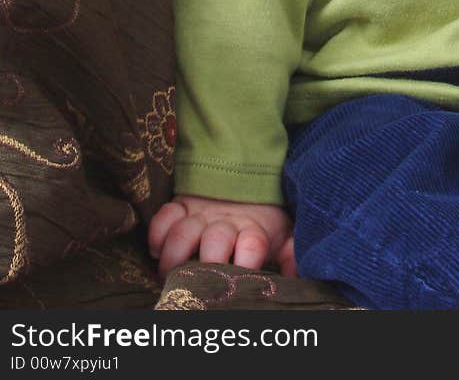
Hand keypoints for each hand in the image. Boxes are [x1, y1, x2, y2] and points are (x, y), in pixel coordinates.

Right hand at [148, 194, 295, 279]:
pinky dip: (157, 233)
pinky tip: (157, 250)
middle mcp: (226, 222)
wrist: (245, 176)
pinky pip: (163, 216)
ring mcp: (201, 213)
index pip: (252, 245)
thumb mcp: (283, 235)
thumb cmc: (262, 219)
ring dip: (174, 255)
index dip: (246, 261)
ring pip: (183, 232)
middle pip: (215, 240)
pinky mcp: (181, 205)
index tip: (241, 275)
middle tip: (200, 285)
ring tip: (170, 276)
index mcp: (253, 230)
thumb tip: (299, 278)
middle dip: (207, 263)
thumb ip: (292, 255)